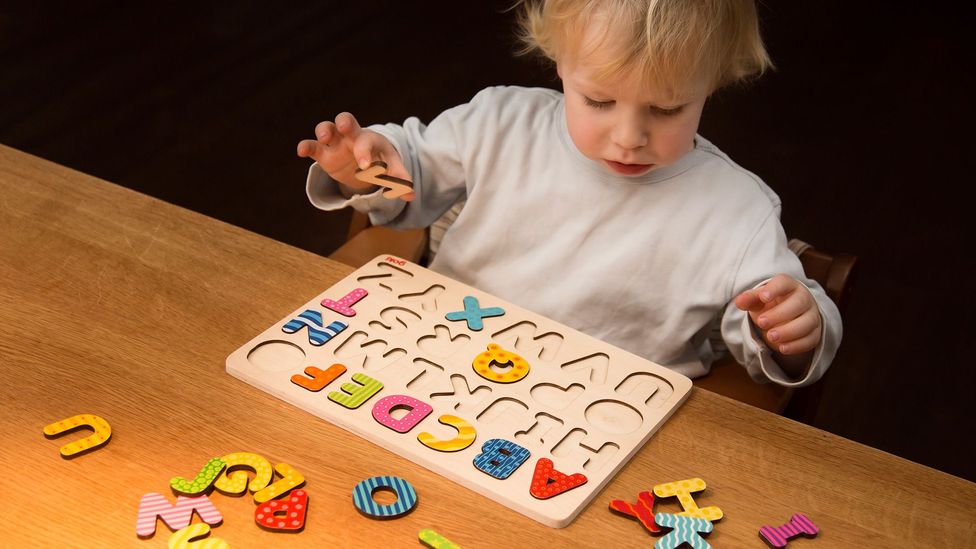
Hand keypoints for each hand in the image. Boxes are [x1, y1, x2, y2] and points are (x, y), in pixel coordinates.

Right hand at [296, 112, 412, 198]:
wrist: (366, 162)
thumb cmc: (380, 161)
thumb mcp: (391, 168)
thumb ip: (399, 179)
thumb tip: (411, 195)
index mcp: (369, 139)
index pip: (367, 141)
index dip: (366, 152)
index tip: (366, 166)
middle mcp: (351, 136)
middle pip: (345, 120)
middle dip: (343, 121)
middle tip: (342, 128)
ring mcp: (335, 143)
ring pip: (326, 128)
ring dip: (323, 130)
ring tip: (323, 139)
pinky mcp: (323, 153)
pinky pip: (312, 146)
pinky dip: (306, 146)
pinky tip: (301, 151)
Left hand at [734, 274, 821, 355]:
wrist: (787, 316)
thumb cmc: (770, 305)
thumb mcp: (758, 301)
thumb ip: (749, 299)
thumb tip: (739, 302)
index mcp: (788, 286)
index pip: (784, 282)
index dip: (775, 288)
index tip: (763, 297)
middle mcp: (804, 298)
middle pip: (799, 303)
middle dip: (780, 314)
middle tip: (761, 323)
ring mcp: (812, 315)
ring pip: (808, 322)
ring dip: (789, 331)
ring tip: (771, 337)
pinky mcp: (815, 332)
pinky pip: (811, 339)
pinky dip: (797, 345)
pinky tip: (782, 348)